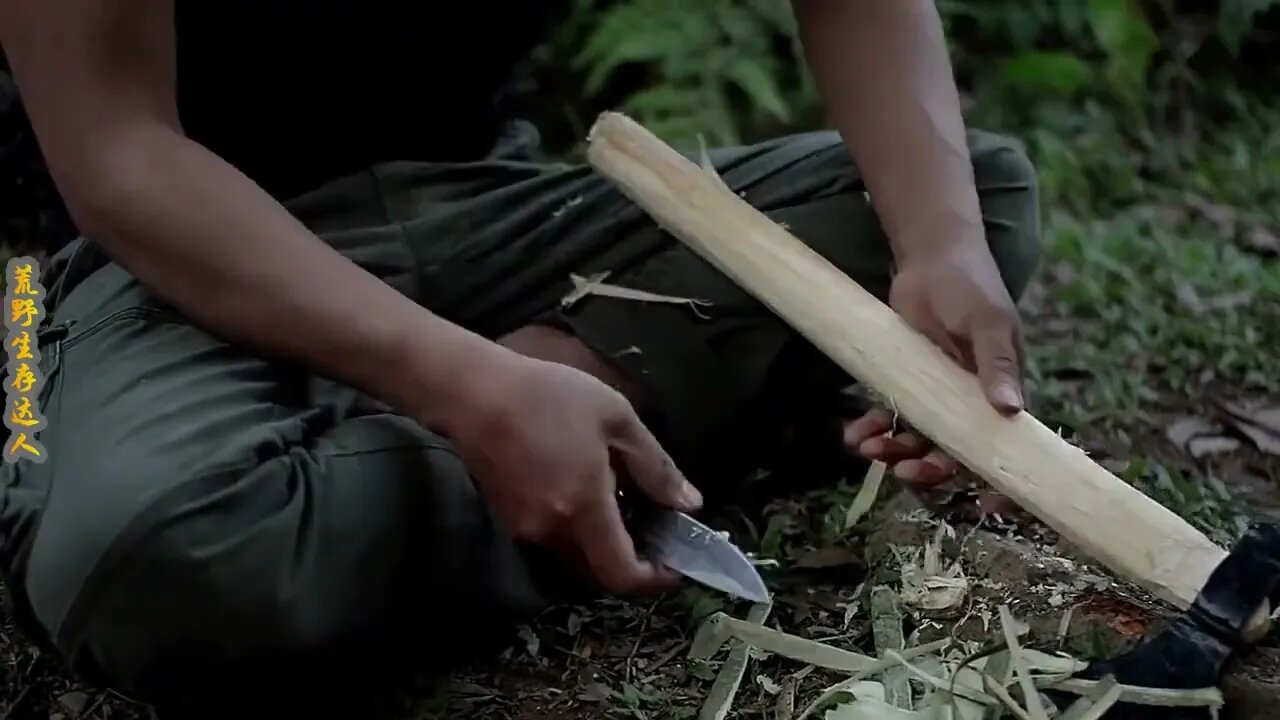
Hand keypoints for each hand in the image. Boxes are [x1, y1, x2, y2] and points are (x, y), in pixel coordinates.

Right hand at [442, 349, 702, 594]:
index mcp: (583, 508)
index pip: (621, 574)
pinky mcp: (507, 519)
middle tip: (654, 529)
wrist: (472, 391)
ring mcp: (524, 528)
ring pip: (574, 555)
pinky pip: (552, 538)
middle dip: (630, 559)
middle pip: (599, 570)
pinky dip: (576, 528)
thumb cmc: (549, 396)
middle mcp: (550, 531)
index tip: (675, 565)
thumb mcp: (616, 419)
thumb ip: (656, 467)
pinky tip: (582, 492)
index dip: (653, 581)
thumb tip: (689, 505)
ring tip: (620, 503)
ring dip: (602, 543)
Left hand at [845, 237, 1025, 489]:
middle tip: (901, 469)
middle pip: (953, 453)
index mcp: (1001, 394)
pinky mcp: (906, 383)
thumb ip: (997, 364)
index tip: (985, 507)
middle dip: (929, 468)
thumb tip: (1014, 411)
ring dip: (893, 450)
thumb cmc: (971, 287)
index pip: (1005, 449)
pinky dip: (873, 427)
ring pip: (917, 440)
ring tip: (865, 447)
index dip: (999, 481)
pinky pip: (891, 417)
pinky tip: (853, 433)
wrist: (932, 258)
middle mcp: (970, 402)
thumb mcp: (989, 322)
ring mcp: (936, 396)